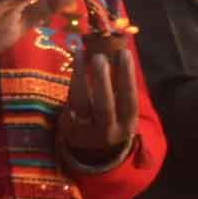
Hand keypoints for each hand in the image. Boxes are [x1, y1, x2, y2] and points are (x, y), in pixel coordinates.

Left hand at [59, 47, 138, 164]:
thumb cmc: (113, 118)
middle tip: (99, 56)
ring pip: (81, 103)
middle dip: (101, 80)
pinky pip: (69, 101)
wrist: (94, 147)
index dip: (127, 76)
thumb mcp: (123, 108)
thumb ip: (122, 86)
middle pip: (104, 106)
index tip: (124, 53)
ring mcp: (86, 131)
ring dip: (80, 75)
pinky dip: (73, 81)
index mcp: (126, 126)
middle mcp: (107, 132)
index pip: (128, 100)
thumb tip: (120, 50)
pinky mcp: (69, 127)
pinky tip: (75, 63)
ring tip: (80, 53)